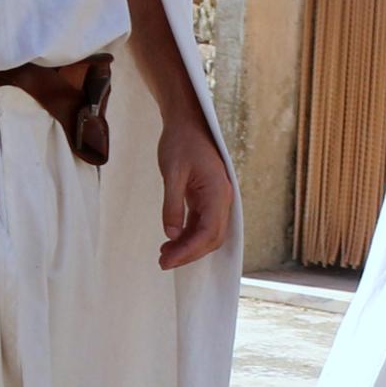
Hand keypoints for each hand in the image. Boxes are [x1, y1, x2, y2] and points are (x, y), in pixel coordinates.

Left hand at [152, 110, 234, 270]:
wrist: (188, 123)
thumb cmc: (180, 142)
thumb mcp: (172, 173)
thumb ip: (172, 205)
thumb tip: (171, 235)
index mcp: (218, 192)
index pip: (208, 232)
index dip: (189, 250)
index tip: (167, 261)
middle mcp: (222, 199)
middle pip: (212, 238)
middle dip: (189, 253)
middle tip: (163, 263)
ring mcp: (217, 200)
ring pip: (208, 233)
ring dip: (189, 247)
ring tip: (164, 255)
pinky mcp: (208, 199)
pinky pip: (202, 224)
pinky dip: (188, 236)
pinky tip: (171, 241)